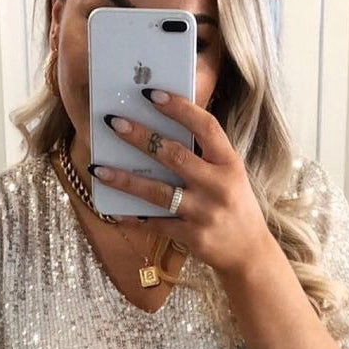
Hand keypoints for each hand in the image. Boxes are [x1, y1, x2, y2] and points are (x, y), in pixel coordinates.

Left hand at [92, 89, 271, 277]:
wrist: (249, 253)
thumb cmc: (234, 205)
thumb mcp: (230, 175)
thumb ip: (204, 156)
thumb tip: (160, 133)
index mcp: (230, 163)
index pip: (206, 127)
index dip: (179, 108)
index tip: (152, 94)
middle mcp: (219, 186)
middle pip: (175, 156)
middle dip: (141, 137)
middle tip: (114, 123)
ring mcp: (205, 213)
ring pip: (158, 192)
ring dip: (125, 180)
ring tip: (99, 169)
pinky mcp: (192, 236)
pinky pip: (156, 225)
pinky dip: (134, 218)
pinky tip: (115, 212)